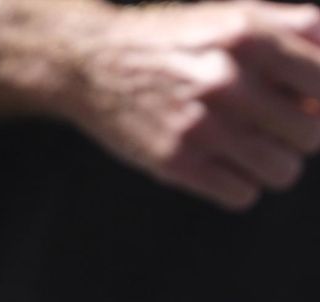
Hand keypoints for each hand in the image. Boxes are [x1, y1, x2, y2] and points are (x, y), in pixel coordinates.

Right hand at [71, 2, 319, 210]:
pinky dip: (240, 185)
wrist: (93, 65)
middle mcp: (227, 80)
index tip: (305, 101)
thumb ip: (299, 29)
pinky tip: (221, 165)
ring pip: (282, 171)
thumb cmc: (176, 40)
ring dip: (275, 164)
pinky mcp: (175, 162)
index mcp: (250, 37)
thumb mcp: (238, 15)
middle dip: (299, 132)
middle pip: (310, 134)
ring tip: (252, 149)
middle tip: (273, 125)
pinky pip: (241, 194)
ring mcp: (200, 126)